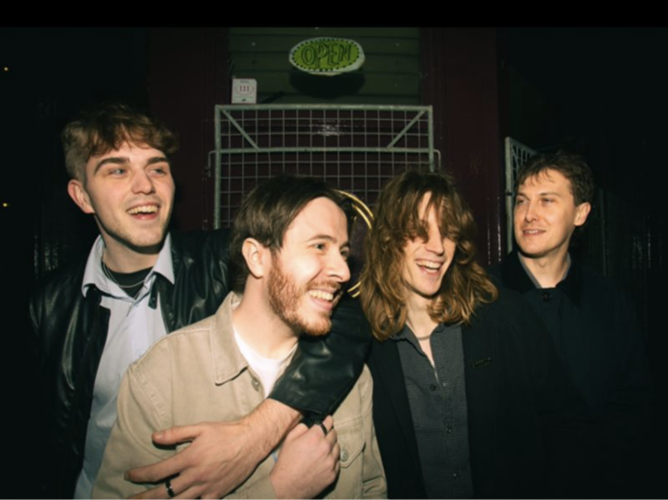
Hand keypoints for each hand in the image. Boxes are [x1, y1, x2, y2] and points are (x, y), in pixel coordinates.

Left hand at [126, 400, 299, 498]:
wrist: (251, 441)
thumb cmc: (225, 432)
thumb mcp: (200, 428)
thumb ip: (176, 433)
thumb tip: (154, 437)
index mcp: (190, 458)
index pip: (158, 471)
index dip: (141, 475)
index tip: (129, 474)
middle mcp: (196, 476)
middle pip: (164, 492)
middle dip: (144, 497)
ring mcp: (207, 487)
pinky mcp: (217, 493)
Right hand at [270, 416, 339, 498]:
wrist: (286, 486)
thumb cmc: (286, 462)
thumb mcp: (289, 438)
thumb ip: (303, 427)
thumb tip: (312, 424)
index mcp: (315, 437)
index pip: (328, 422)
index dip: (328, 420)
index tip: (328, 420)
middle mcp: (325, 448)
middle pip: (334, 434)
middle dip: (329, 433)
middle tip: (323, 436)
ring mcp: (331, 462)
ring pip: (337, 447)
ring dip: (332, 446)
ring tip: (323, 449)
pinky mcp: (333, 474)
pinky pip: (337, 462)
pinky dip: (332, 459)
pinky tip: (324, 461)